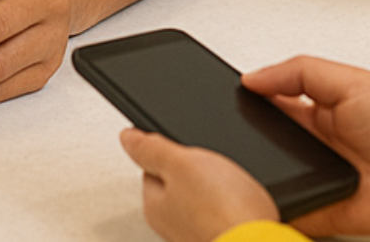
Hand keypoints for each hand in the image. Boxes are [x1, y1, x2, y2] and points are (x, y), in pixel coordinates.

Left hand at [120, 128, 278, 241]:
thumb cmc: (222, 210)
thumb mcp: (180, 163)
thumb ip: (151, 148)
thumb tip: (126, 137)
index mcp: (154, 205)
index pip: (153, 166)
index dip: (174, 152)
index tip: (187, 150)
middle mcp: (173, 225)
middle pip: (182, 182)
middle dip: (200, 170)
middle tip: (215, 170)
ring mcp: (199, 232)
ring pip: (207, 196)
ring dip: (221, 188)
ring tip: (233, 187)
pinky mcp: (223, 235)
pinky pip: (227, 210)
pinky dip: (235, 203)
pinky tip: (244, 203)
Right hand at [242, 56, 369, 236]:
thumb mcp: (349, 80)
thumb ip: (299, 73)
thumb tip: (253, 78)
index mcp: (316, 108)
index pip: (270, 103)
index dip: (249, 101)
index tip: (223, 99)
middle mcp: (313, 143)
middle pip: (266, 141)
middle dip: (248, 140)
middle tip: (229, 138)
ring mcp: (317, 178)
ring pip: (273, 177)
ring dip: (260, 174)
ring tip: (244, 169)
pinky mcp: (323, 211)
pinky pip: (292, 210)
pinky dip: (277, 207)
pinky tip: (265, 198)